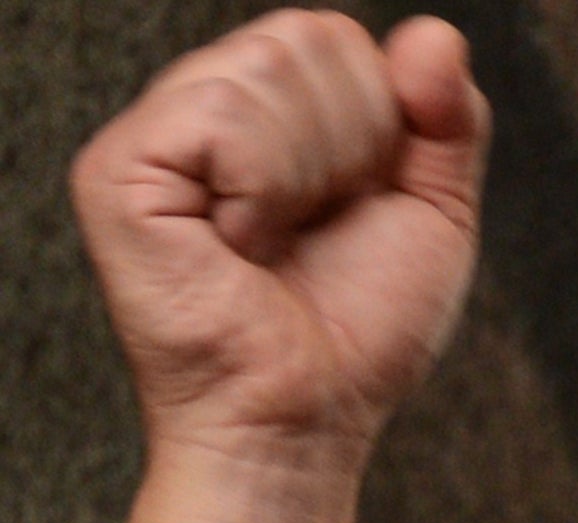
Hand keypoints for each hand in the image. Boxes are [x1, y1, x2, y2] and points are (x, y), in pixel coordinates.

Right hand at [74, 8, 486, 460]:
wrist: (306, 419)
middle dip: (352, 144)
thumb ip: (448, 120)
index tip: (358, 203)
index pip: (337, 38)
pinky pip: (226, 116)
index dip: (382, 123)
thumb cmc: (356, 335)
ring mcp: (155, 135)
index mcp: (268, 115)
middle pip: (310, 36)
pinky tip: (242, 243)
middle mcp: (203, 110)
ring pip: (270, 64)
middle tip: (316, 226)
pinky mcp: (120, 171)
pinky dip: (264, 190)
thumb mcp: (433, 214)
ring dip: (310, 172)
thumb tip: (435, 34)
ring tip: (275, 240)